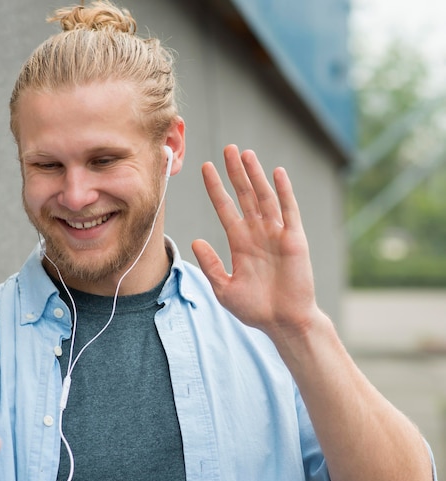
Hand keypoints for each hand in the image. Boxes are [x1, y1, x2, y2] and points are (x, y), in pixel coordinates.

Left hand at [192, 145, 320, 341]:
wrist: (283, 322)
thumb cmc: (255, 309)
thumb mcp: (224, 288)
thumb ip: (210, 265)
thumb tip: (195, 242)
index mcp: (240, 244)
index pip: (225, 209)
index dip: (215, 189)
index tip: (205, 168)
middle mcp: (257, 234)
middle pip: (244, 196)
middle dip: (235, 173)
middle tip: (226, 149)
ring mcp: (276, 234)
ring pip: (264, 198)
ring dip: (255, 176)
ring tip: (245, 154)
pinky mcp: (295, 239)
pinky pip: (289, 211)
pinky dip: (283, 192)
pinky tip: (276, 173)